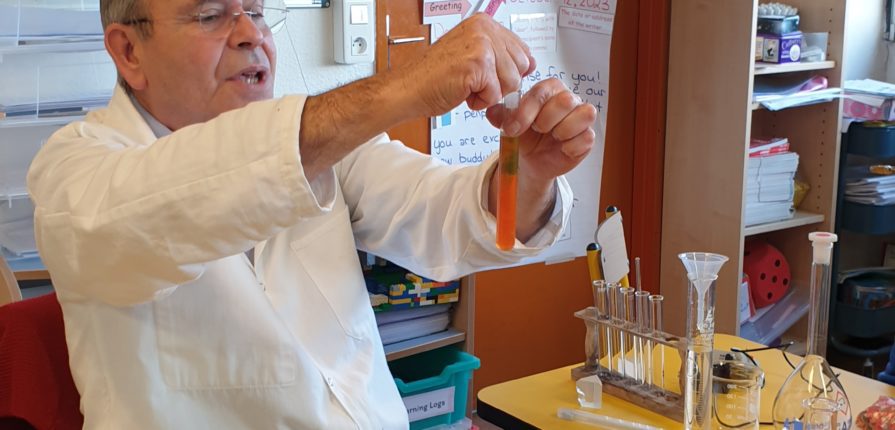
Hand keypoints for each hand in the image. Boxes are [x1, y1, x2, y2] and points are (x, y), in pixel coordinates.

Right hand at [396, 14, 535, 116]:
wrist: (409, 89)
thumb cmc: (434, 76)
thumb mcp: (471, 56)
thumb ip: (499, 55)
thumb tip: (529, 64)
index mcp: (483, 23)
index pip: (522, 50)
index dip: (509, 70)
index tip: (492, 75)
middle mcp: (483, 29)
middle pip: (520, 66)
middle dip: (501, 83)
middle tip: (475, 82)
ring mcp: (481, 44)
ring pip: (511, 82)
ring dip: (490, 93)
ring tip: (467, 86)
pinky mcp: (477, 64)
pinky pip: (495, 94)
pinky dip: (480, 102)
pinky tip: (462, 92)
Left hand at [486, 78, 597, 184]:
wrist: (532, 159)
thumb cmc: (525, 135)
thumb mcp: (509, 124)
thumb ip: (501, 115)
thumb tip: (492, 111)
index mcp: (549, 90)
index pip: (542, 92)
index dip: (526, 112)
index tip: (513, 128)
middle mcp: (569, 99)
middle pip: (565, 100)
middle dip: (545, 120)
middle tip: (537, 130)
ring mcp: (581, 117)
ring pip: (583, 114)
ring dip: (562, 131)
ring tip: (552, 137)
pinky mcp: (588, 137)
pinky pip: (587, 137)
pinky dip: (570, 146)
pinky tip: (560, 148)